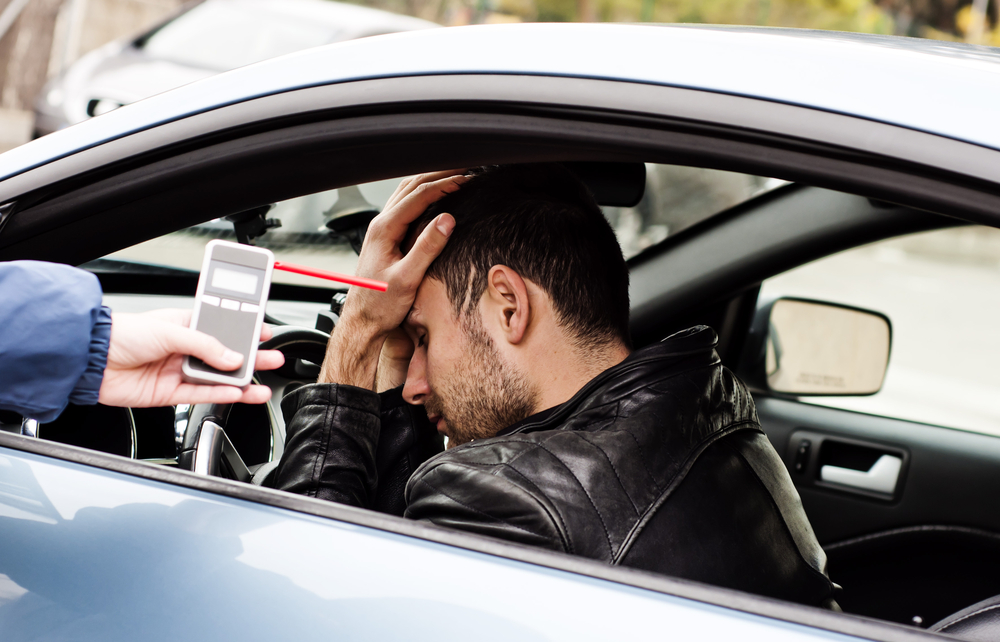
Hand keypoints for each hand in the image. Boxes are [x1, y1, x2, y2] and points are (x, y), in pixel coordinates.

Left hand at [98, 309, 284, 407]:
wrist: (92, 361)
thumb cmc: (122, 334)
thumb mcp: (170, 331)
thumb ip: (205, 345)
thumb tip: (232, 357)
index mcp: (185, 325)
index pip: (223, 327)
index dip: (245, 330)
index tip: (265, 333)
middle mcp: (184, 348)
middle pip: (225, 355)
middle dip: (250, 357)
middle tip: (273, 359)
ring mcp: (178, 371)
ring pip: (217, 378)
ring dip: (239, 382)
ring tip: (261, 384)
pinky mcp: (170, 393)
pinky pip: (202, 394)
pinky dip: (221, 395)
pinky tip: (238, 394)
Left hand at [319, 170, 465, 386]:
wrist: (363, 322)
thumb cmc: (381, 305)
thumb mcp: (408, 279)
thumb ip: (427, 248)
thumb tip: (446, 220)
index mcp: (384, 230)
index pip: (418, 196)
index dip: (444, 185)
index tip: (466, 180)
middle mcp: (380, 225)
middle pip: (410, 186)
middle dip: (438, 174)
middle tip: (465, 168)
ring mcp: (381, 230)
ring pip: (406, 193)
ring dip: (430, 181)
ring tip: (454, 175)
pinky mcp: (386, 238)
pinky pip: (405, 206)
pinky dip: (423, 195)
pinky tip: (436, 197)